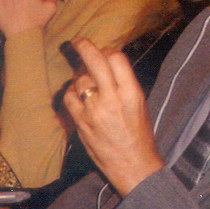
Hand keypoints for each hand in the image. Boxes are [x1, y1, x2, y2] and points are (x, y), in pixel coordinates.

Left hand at [63, 38, 163, 195]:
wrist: (134, 167)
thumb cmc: (140, 136)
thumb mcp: (140, 105)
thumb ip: (124, 85)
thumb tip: (105, 65)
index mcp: (132, 93)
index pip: (116, 58)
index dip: (108, 52)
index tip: (103, 52)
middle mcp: (113, 98)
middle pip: (95, 61)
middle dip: (84, 46)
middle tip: (78, 41)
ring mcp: (94, 110)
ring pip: (79, 79)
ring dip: (79, 76)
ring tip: (84, 82)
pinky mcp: (81, 123)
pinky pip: (69, 97)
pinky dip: (71, 93)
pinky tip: (77, 98)